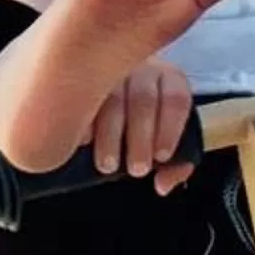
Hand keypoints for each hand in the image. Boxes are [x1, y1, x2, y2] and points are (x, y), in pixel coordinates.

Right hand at [89, 59, 198, 191]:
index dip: (171, 130)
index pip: (176, 99)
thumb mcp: (163, 137)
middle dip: (141, 139)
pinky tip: (84, 143)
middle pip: (143, 100)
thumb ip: (175, 163)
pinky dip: (82, 122)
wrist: (106, 96)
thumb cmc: (141, 123)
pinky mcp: (79, 77)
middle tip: (137, 169)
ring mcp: (108, 69)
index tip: (162, 157)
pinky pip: (79, 96)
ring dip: (110, 136)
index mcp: (168, 80)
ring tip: (109, 165)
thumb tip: (163, 184)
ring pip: (111, 99)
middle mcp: (140, 70)